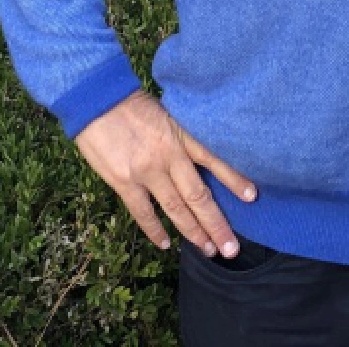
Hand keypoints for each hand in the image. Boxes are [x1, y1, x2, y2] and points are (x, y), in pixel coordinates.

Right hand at [74, 91, 258, 258]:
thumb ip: (180, 137)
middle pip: (199, 196)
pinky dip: (155, 231)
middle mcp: (169, 156)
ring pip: (176, 209)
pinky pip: (143, 213)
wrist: (96, 99)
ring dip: (193, 232)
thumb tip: (195, 159)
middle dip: (216, 224)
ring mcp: (147, 172)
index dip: (234, 179)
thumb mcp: (166, 113)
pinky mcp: (124, 181)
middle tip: (231, 247)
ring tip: (208, 250)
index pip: (214, 160)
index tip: (252, 197)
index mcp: (181, 136)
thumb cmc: (130, 103)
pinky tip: (165, 244)